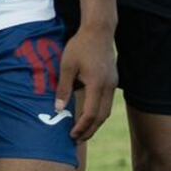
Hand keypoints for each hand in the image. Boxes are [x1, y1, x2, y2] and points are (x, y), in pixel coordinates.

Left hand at [56, 25, 116, 142]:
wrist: (99, 31)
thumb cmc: (80, 46)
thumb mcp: (66, 66)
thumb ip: (63, 88)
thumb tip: (58, 109)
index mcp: (97, 84)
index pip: (91, 114)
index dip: (81, 127)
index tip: (71, 134)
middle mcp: (108, 87)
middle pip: (102, 116)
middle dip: (90, 130)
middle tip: (77, 139)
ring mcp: (113, 84)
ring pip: (106, 110)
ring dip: (95, 122)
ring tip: (83, 131)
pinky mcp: (112, 80)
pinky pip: (107, 101)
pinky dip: (99, 112)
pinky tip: (88, 114)